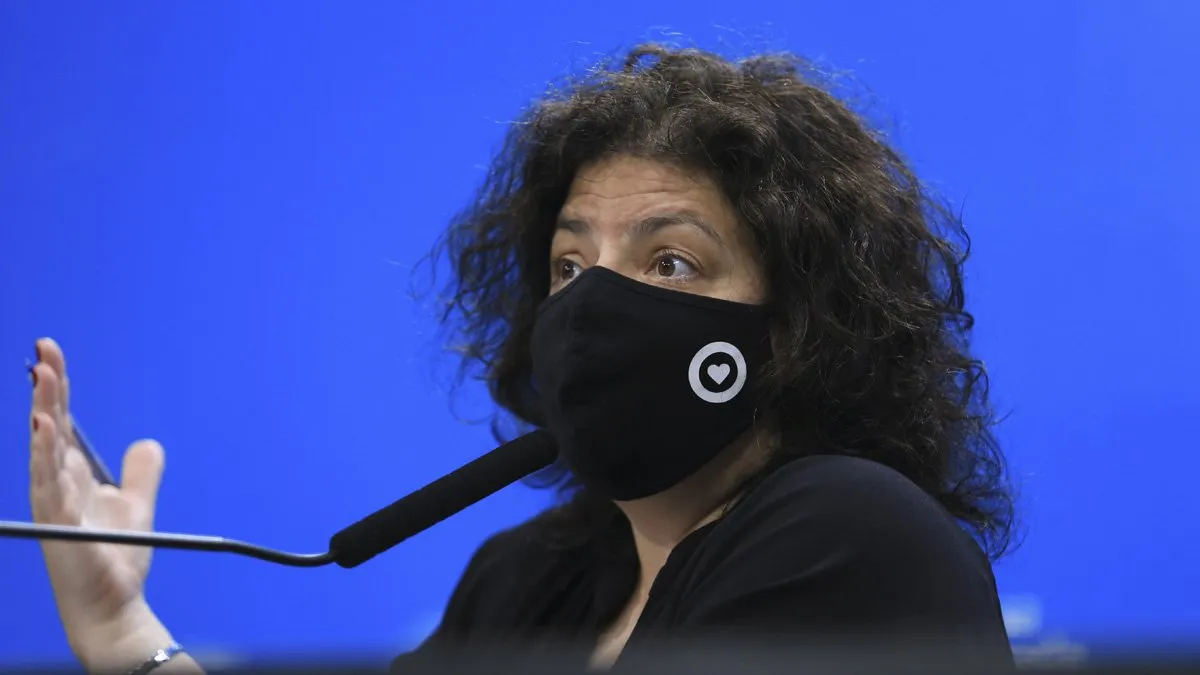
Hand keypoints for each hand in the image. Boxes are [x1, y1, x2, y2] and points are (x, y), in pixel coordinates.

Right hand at [28, 337, 186, 670]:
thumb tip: (146, 442)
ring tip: (43, 375)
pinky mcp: (57, 521)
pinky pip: (48, 479)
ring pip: (44, 444)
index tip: (50, 352)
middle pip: (49, 423)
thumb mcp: (136, 505)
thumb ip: (140, 473)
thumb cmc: (116, 557)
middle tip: (45, 347)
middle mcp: (56, 482)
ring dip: (44, 408)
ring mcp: (53, 500)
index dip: (58, 386)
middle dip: (48, 385)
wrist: (112, 602)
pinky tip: (45, 424)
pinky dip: (45, 450)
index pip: (62, 420)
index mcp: (71, 474)